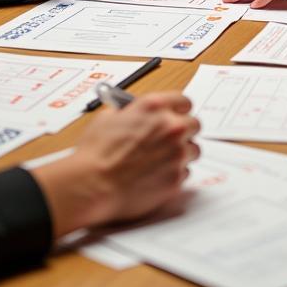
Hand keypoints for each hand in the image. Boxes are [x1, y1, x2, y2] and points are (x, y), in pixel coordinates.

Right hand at [31, 92, 199, 236]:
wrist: (91, 185)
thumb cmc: (94, 154)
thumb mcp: (108, 118)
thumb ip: (131, 112)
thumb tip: (136, 114)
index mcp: (154, 107)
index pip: (184, 101)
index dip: (179, 109)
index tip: (176, 115)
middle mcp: (171, 126)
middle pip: (195, 124)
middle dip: (184, 131)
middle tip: (170, 139)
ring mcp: (176, 153)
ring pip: (194, 150)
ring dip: (181, 153)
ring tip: (161, 160)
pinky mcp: (176, 177)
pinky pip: (185, 172)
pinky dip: (174, 174)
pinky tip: (156, 175)